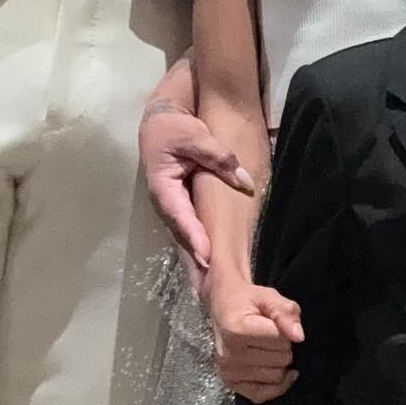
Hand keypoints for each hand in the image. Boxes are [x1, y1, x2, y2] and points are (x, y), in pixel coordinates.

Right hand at [140, 91, 253, 270]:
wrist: (160, 122)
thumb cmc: (175, 128)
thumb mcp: (197, 136)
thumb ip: (220, 158)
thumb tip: (245, 182)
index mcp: (162, 185)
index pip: (179, 214)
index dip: (193, 235)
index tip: (207, 254)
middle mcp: (164, 201)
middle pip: (181, 232)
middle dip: (195, 256)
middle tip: (210, 281)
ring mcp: (171, 206)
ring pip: (184, 235)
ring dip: (195, 257)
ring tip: (209, 282)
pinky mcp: (180, 207)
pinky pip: (189, 229)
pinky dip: (198, 246)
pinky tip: (210, 264)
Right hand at [208, 281, 304, 401]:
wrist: (223, 307)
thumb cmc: (247, 301)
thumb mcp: (268, 297)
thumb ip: (286, 312)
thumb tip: (299, 336)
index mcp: (237, 330)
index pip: (280, 340)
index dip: (285, 330)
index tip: (275, 323)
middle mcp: (230, 355)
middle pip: (280, 360)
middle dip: (284, 348)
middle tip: (272, 336)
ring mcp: (228, 372)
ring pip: (275, 378)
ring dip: (279, 364)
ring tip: (268, 349)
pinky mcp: (231, 384)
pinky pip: (261, 395)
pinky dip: (274, 386)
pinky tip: (278, 372)